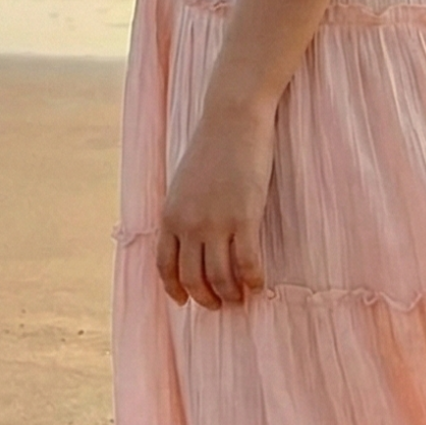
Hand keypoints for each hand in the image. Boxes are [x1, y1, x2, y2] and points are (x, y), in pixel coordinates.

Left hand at [157, 91, 275, 308]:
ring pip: (220, 277)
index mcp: (170, 215)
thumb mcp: (184, 183)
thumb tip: (192, 239)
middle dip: (206, 298)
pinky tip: (261, 285)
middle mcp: (188, 224)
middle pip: (192, 278)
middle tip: (220, 305)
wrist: (232, 119)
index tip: (185, 301)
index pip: (165, 267)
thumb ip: (184, 212)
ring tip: (241, 298)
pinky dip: (253, 280)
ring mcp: (216, 222)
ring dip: (231, 294)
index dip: (175, 289)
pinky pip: (247, 263)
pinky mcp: (244, 217)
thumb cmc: (213, 147)